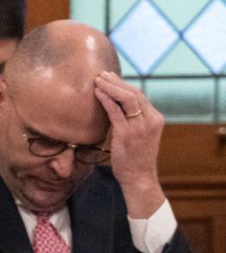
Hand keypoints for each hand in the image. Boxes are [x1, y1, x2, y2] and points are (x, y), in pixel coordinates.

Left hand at [93, 71, 164, 216]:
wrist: (139, 178)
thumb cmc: (135, 157)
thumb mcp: (139, 134)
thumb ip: (133, 119)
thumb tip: (116, 104)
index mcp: (155, 118)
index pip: (139, 95)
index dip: (123, 84)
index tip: (109, 77)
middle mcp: (150, 120)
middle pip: (134, 93)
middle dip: (116, 82)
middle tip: (101, 74)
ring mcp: (140, 127)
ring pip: (127, 98)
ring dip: (110, 87)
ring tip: (97, 80)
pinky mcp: (127, 134)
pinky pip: (116, 112)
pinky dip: (106, 99)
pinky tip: (97, 93)